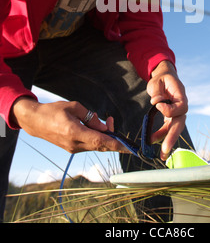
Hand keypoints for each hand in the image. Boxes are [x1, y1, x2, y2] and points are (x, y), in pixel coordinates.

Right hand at [10, 98, 127, 153]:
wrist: (35, 121)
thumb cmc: (54, 111)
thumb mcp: (74, 107)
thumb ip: (90, 117)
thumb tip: (103, 127)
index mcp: (74, 132)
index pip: (99, 141)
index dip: (115, 144)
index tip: (127, 147)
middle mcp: (74, 144)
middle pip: (100, 146)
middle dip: (111, 136)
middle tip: (110, 120)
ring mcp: (72, 149)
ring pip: (95, 146)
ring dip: (103, 136)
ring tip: (100, 119)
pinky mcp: (72, 149)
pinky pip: (89, 145)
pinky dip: (95, 137)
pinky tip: (92, 126)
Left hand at [147, 60, 187, 160]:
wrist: (164, 77)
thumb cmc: (161, 78)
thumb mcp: (157, 80)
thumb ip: (157, 91)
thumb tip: (156, 102)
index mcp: (180, 94)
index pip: (181, 106)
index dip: (170, 109)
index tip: (157, 105)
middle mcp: (181, 105)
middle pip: (180, 122)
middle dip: (172, 137)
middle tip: (165, 150)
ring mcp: (177, 112)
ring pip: (175, 128)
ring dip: (168, 140)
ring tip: (161, 154)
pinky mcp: (171, 116)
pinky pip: (168, 127)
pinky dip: (161, 135)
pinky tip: (152, 140)